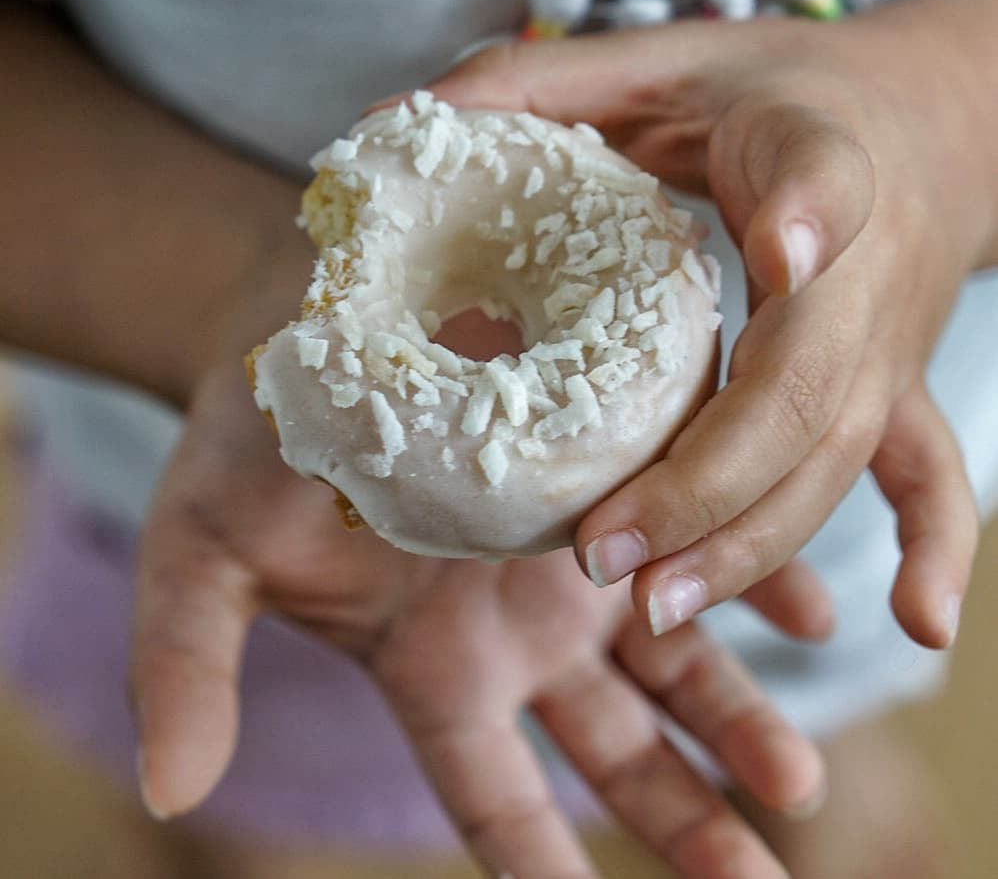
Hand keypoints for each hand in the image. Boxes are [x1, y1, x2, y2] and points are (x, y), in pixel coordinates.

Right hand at [131, 355, 823, 878]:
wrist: (311, 326)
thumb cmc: (249, 443)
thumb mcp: (203, 553)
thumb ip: (187, 664)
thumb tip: (165, 789)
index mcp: (431, 664)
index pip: (491, 795)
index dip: (537, 865)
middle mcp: (516, 627)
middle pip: (614, 748)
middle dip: (684, 814)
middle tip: (756, 875)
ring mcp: (570, 558)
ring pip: (672, 660)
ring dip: (740, 716)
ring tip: (799, 779)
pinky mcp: (608, 475)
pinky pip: (697, 543)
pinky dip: (755, 583)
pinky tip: (808, 616)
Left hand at [427, 0, 994, 648]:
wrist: (918, 120)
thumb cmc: (774, 95)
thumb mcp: (662, 60)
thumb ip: (542, 82)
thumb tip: (401, 119)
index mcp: (812, 152)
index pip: (818, 177)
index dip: (804, 216)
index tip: (782, 250)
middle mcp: (863, 267)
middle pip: (801, 390)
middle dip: (704, 481)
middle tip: (605, 550)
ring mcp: (884, 342)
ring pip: (831, 460)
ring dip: (751, 542)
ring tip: (655, 604)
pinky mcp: (891, 386)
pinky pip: (925, 474)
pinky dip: (936, 549)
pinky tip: (918, 627)